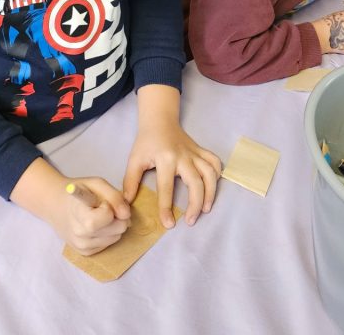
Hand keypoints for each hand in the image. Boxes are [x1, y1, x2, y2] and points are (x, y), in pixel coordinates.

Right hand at [9, 159, 130, 254]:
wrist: (56, 205)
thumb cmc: (78, 191)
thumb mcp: (96, 183)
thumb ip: (114, 196)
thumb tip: (126, 214)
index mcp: (79, 214)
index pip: (107, 216)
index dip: (110, 207)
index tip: (101, 201)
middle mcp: (79, 234)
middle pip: (118, 228)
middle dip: (117, 216)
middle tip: (104, 208)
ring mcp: (82, 246)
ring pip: (116, 237)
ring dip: (114, 225)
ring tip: (99, 215)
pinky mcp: (85, 253)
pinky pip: (109, 244)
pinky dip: (108, 234)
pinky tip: (96, 225)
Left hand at [125, 85, 221, 228]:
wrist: (159, 120)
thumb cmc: (146, 142)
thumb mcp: (134, 160)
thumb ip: (130, 181)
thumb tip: (126, 203)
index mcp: (165, 159)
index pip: (166, 188)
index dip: (166, 208)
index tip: (168, 224)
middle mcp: (183, 156)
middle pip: (195, 183)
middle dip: (195, 204)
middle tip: (190, 221)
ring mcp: (195, 153)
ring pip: (209, 174)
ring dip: (210, 193)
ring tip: (205, 209)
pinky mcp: (201, 150)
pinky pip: (214, 162)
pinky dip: (217, 175)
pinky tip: (212, 188)